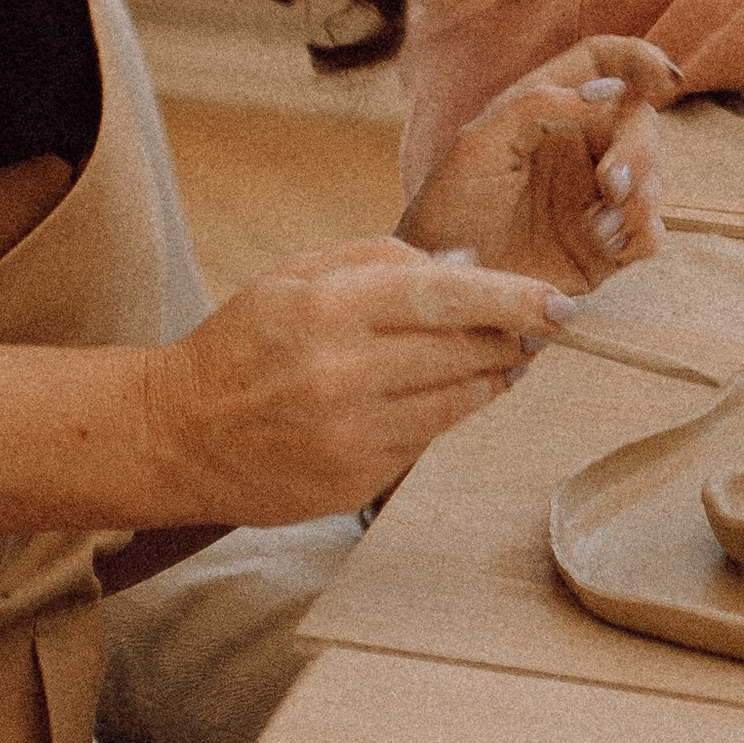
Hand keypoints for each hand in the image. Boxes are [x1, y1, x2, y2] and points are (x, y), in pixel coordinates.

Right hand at [141, 238, 569, 525]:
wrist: (182, 432)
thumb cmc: (245, 339)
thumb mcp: (299, 273)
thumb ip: (381, 259)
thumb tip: (464, 267)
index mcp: (332, 309)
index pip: (445, 298)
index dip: (511, 300)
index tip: (561, 302)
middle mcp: (347, 375)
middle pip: (462, 354)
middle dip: (513, 338)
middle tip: (544, 324)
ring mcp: (354, 436)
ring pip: (457, 404)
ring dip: (493, 379)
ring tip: (508, 358)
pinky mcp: (358, 483)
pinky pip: (426, 442)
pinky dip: (449, 414)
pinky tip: (453, 395)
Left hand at [397, 35, 677, 291]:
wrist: (444, 283)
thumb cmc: (450, 205)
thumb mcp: (479, 143)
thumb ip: (538, 106)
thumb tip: (607, 92)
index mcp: (549, 107)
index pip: (604, 62)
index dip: (639, 58)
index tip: (664, 78)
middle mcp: (580, 146)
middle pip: (640, 123)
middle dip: (639, 149)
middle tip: (612, 184)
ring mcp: (596, 198)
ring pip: (655, 178)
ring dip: (642, 196)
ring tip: (601, 226)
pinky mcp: (607, 248)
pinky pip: (652, 233)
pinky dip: (642, 234)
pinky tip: (605, 244)